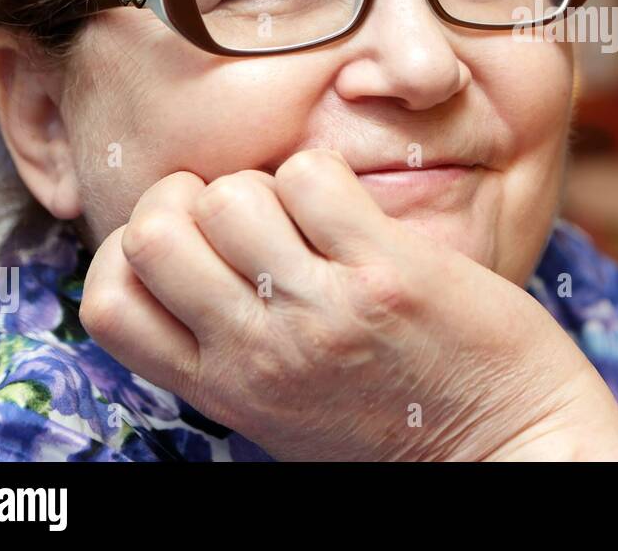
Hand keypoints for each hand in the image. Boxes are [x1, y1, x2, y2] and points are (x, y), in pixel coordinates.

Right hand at [79, 148, 617, 460]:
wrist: (509, 444)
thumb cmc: (396, 418)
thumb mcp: (283, 405)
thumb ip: (229, 347)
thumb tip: (183, 256)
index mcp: (225, 389)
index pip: (108, 304)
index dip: (126, 250)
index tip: (181, 238)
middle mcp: (260, 353)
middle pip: (153, 236)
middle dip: (186, 196)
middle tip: (243, 208)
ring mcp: (323, 311)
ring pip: (231, 197)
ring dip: (262, 182)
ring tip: (309, 213)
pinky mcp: (388, 272)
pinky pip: (313, 176)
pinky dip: (322, 172)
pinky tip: (353, 209)